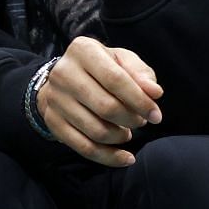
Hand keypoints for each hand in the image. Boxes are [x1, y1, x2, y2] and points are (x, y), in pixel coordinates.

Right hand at [34, 37, 162, 167]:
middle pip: (106, 107)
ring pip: (96, 131)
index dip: (139, 100)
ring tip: (128, 132)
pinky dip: (109, 157)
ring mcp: (55, 99)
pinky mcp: (53, 122)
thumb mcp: (121, 61)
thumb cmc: (101, 68)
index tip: (155, 115)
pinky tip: (125, 158)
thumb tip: (155, 93)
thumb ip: (141, 73)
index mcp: (83, 50)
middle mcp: (63, 73)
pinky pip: (84, 148)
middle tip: (141, 121)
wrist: (64, 78)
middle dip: (131, 119)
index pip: (115, 79)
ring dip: (120, 137)